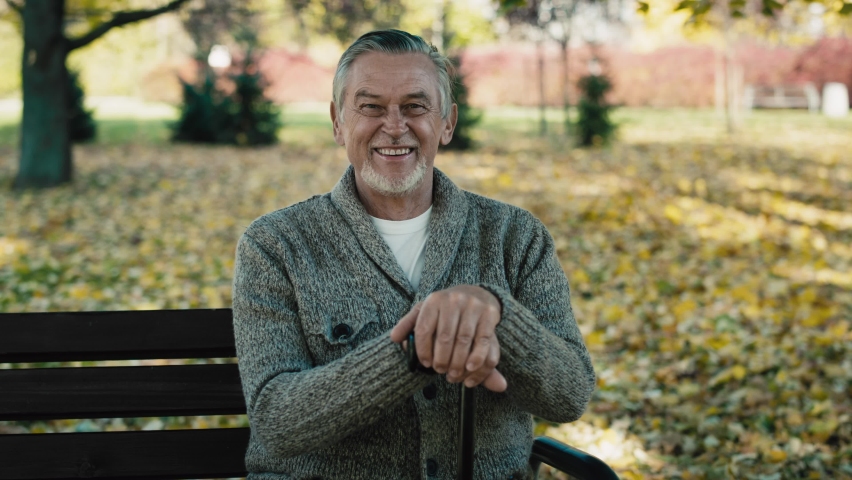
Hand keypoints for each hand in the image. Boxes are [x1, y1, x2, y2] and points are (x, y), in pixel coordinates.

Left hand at [391, 285, 506, 392]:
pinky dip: (476, 358)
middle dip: (441, 360)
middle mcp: (452, 300)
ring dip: (458, 363)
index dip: (423, 351)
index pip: (423, 329)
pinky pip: (482, 340)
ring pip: (463, 340)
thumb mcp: (425, 311)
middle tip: (440, 371)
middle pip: (444, 337)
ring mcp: (472, 306)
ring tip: (453, 375)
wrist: (476, 293)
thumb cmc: (445, 309)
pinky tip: (470, 369)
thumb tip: (394, 338)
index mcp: (433, 300)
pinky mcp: (489, 314)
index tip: (425, 364)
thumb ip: (408, 325)